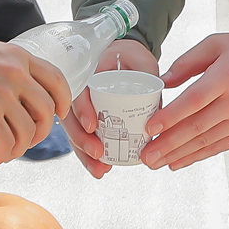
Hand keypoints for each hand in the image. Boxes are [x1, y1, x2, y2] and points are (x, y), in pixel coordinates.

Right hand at [0, 27, 70, 164]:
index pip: (56, 79)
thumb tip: (2, 82)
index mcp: (18, 57)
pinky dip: (3, 155)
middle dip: (42, 131)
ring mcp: (3, 95)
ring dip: (21, 148)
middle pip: (46, 110)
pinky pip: (7, 143)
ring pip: (28, 131)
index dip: (62, 101)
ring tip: (7, 152)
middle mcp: (16, 75)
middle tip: (29, 139)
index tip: (57, 114)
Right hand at [68, 40, 160, 178]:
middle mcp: (78, 91)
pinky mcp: (86, 119)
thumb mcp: (142, 61)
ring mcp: (80, 107)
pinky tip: (99, 169)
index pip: (78, 92)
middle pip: (71, 117)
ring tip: (99, 170)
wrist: (123, 58)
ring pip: (74, 131)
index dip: (82, 110)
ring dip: (84, 153)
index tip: (92, 126)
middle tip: (98, 155)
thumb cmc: (131, 57)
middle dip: (81, 140)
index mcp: (87, 73)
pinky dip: (88, 155)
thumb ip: (148, 75)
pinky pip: (82, 137)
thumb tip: (156, 106)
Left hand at [137, 32, 228, 170]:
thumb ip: (188, 61)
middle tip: (145, 155)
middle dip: (168, 143)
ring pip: (206, 141)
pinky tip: (178, 161)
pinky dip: (198, 156)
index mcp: (226, 76)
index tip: (149, 127)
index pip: (194, 100)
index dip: (171, 116)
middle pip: (197, 126)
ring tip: (156, 162)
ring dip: (179, 154)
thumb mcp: (217, 44)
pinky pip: (219, 147)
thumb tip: (163, 81)